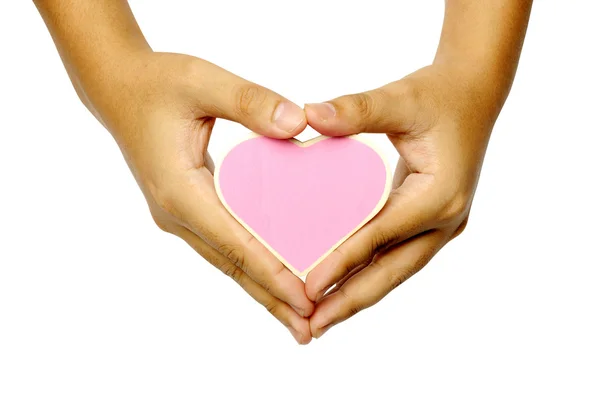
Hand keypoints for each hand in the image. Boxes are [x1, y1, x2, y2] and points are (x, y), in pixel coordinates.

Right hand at [86, 51, 313, 343]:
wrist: (120, 89)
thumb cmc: (158, 83)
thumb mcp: (203, 81)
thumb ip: (249, 101)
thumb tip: (297, 124)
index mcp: (180, 189)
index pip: (233, 241)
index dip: (270, 272)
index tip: (304, 298)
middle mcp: (177, 213)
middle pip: (231, 265)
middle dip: (271, 298)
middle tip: (309, 329)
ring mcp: (179, 216)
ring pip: (227, 262)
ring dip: (262, 289)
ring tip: (297, 318)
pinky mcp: (187, 210)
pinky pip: (224, 245)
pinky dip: (251, 265)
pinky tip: (274, 275)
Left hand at [304, 65, 503, 337]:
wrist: (473, 94)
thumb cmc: (437, 95)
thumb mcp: (399, 98)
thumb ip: (356, 110)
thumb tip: (309, 114)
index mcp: (439, 195)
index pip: (381, 237)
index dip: (343, 262)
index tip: (309, 286)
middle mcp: (445, 220)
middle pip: (391, 272)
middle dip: (349, 301)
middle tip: (311, 328)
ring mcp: (441, 225)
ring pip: (394, 272)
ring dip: (358, 296)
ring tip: (321, 320)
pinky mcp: (430, 222)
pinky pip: (396, 257)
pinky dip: (368, 275)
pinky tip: (342, 286)